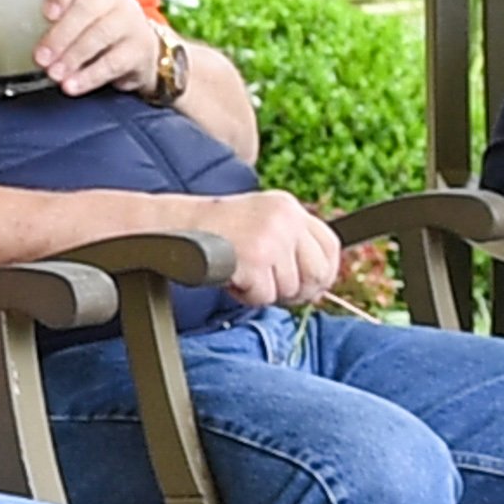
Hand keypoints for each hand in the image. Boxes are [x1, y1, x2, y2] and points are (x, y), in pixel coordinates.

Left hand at [31, 0, 169, 97]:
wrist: (136, 47)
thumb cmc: (89, 27)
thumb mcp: (69, 15)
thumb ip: (37, 20)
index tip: (45, 14)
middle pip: (86, 9)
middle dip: (60, 35)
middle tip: (40, 58)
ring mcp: (129, 19)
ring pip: (100, 35)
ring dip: (73, 57)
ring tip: (53, 75)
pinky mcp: (139, 48)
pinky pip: (113, 62)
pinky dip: (90, 76)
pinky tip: (72, 86)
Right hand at [203, 187, 348, 310]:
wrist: (174, 228)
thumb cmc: (216, 234)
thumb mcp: (261, 225)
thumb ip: (290, 244)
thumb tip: (319, 284)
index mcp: (288, 207)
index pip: (330, 245)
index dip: (325, 272)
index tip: (311, 286)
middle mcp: (286, 218)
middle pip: (318, 272)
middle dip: (298, 290)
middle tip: (273, 289)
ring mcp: (272, 238)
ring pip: (289, 288)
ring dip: (264, 292)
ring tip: (242, 274)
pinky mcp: (255, 258)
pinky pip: (265, 296)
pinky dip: (247, 296)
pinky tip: (232, 279)